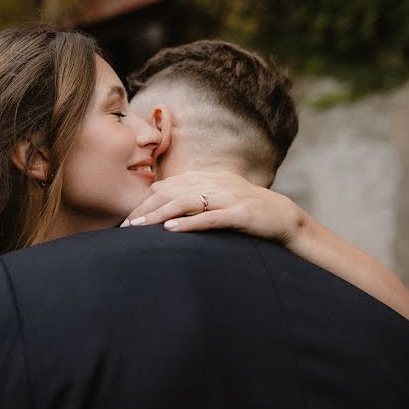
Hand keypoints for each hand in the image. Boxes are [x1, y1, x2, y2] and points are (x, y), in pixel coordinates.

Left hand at [122, 171, 304, 247]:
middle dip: (146, 208)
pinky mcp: (240, 214)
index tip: (127, 217)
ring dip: (160, 214)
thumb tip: (158, 189)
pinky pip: (211, 218)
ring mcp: (228, 198)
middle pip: (172, 192)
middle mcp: (215, 184)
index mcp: (207, 178)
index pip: (168, 186)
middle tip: (125, 225)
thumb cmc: (245, 208)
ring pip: (186, 202)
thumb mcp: (217, 194)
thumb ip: (191, 190)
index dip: (145, 200)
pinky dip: (190, 223)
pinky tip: (171, 230)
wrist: (282, 216)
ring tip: (140, 227)